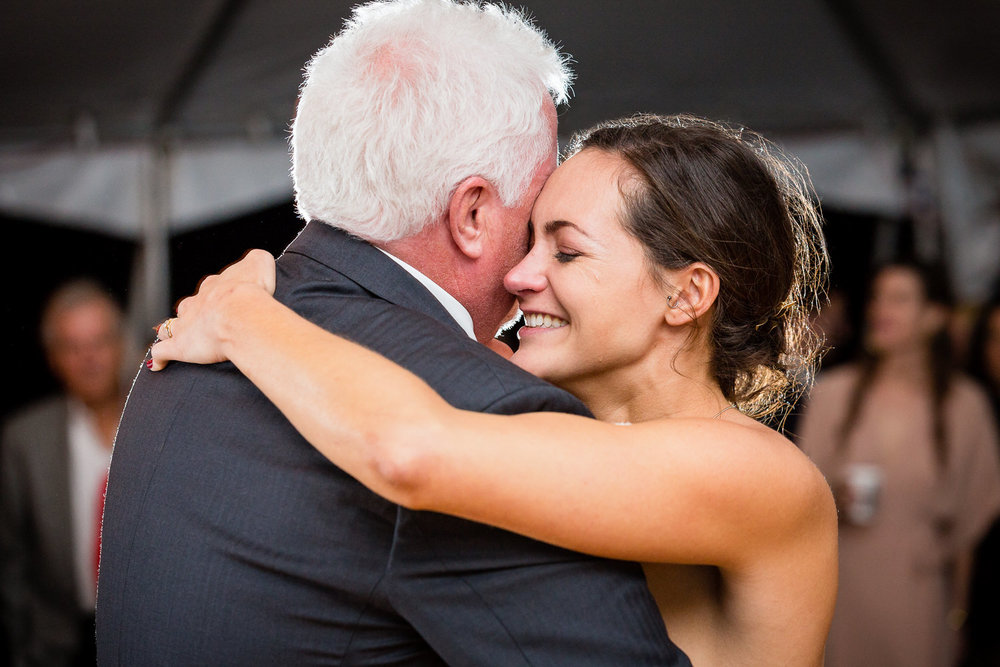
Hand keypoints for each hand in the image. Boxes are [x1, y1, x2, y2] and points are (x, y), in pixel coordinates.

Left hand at [149, 249, 275, 370]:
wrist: (241, 313)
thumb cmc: (252, 291)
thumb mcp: (260, 264)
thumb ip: (257, 260)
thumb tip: (257, 259)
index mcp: (215, 288)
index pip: (210, 287)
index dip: (216, 294)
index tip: (223, 300)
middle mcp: (196, 304)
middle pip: (188, 306)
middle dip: (193, 312)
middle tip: (203, 321)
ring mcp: (185, 325)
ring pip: (171, 326)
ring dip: (171, 331)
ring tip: (177, 337)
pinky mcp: (180, 346)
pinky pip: (162, 352)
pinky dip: (158, 358)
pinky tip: (158, 365)